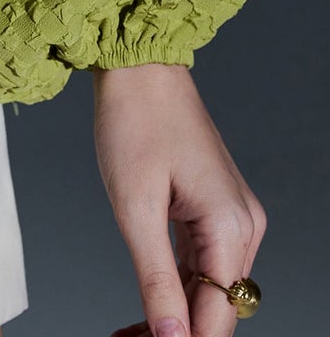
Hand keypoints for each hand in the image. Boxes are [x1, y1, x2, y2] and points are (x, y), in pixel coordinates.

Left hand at [95, 61, 265, 336]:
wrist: (140, 67)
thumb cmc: (135, 121)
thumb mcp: (135, 206)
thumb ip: (155, 278)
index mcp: (230, 225)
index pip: (217, 313)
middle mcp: (243, 224)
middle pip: (218, 305)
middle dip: (179, 331)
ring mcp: (233, 215)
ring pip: (211, 288)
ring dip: (178, 314)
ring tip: (134, 332)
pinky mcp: (216, 207)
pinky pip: (203, 262)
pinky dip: (178, 285)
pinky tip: (151, 304)